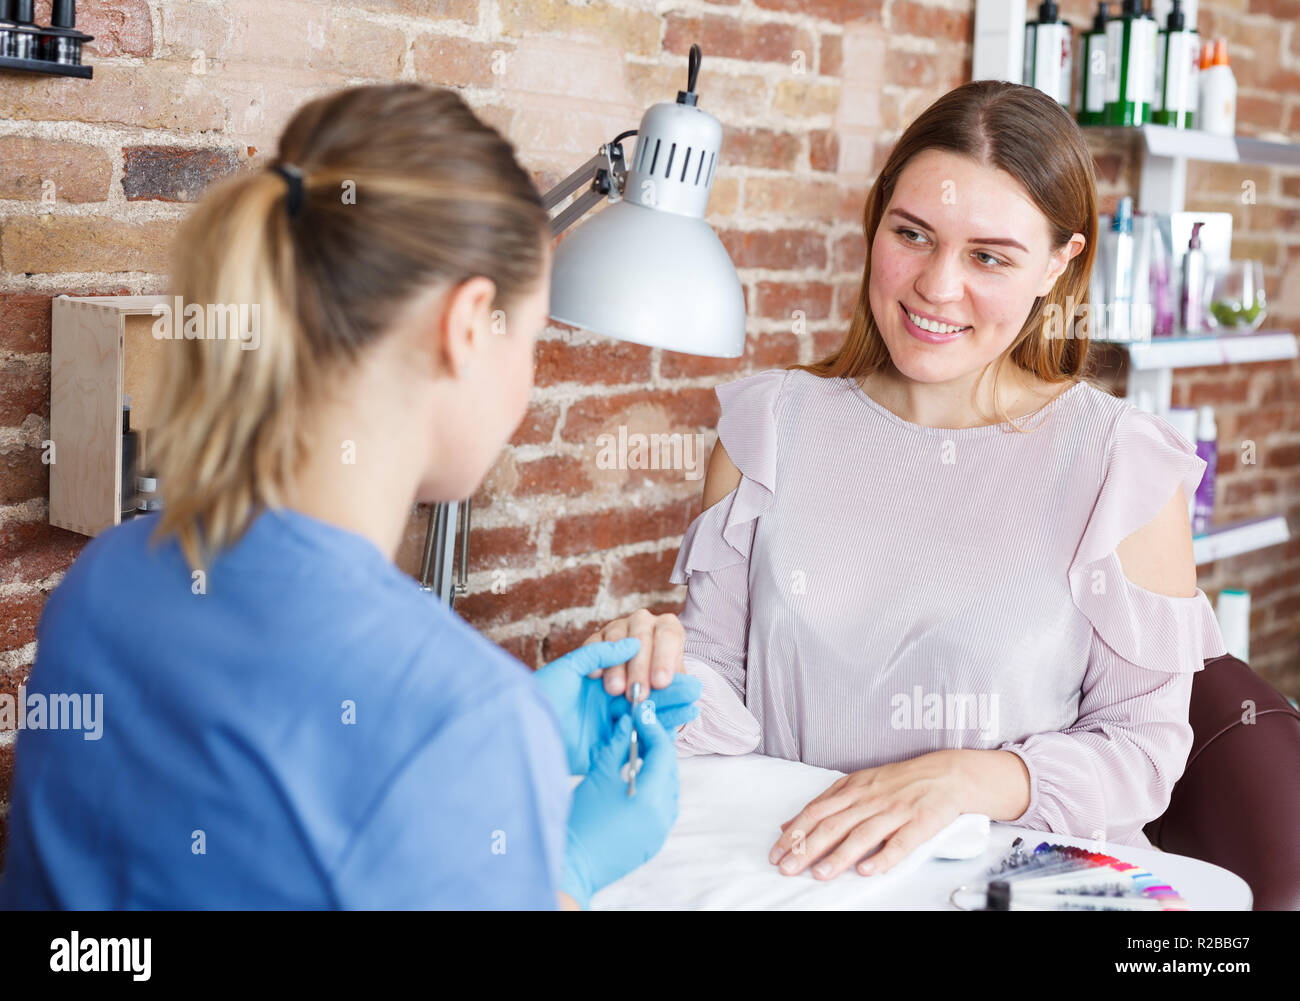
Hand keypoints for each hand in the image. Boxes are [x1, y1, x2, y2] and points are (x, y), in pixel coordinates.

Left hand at [535, 638, 700, 774]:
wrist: (522, 733)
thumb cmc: (540, 696)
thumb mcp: (569, 668)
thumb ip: (601, 652)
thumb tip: (634, 641)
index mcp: (595, 678)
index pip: (632, 669)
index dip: (653, 668)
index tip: (673, 668)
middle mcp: (602, 700)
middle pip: (643, 692)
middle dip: (668, 691)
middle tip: (693, 689)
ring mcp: (605, 723)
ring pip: (644, 713)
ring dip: (669, 709)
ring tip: (693, 704)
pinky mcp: (607, 745)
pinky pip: (637, 735)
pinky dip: (658, 729)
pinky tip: (679, 723)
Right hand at [560, 701, 679, 908]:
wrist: (573, 864)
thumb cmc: (581, 819)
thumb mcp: (598, 776)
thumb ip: (616, 746)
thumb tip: (627, 723)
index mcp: (650, 795)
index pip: (663, 751)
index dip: (653, 728)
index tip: (642, 714)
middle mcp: (663, 813)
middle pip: (669, 768)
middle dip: (657, 746)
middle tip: (641, 728)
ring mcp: (661, 829)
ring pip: (669, 787)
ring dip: (657, 767)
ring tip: (638, 753)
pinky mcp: (655, 840)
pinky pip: (663, 806)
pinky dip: (655, 789)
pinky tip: (638, 781)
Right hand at [582, 609, 684, 698]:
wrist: (636, 677)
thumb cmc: (658, 680)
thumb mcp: (671, 681)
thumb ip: (675, 686)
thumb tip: (683, 696)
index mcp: (668, 626)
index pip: (669, 637)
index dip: (664, 660)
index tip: (661, 683)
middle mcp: (643, 620)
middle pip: (641, 639)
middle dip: (639, 669)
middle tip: (637, 693)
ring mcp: (618, 625)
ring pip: (617, 640)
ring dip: (616, 667)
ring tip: (616, 690)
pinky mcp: (597, 636)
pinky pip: (594, 644)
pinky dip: (594, 659)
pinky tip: (595, 676)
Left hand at [767, 751, 966, 879]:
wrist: (945, 774)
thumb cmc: (898, 781)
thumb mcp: (856, 785)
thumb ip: (824, 805)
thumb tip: (789, 825)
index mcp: (852, 789)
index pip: (816, 811)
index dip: (795, 833)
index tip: (776, 853)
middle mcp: (869, 799)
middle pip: (833, 825)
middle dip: (806, 848)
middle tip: (787, 868)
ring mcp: (894, 811)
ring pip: (862, 835)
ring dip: (839, 856)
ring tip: (819, 874)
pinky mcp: (919, 823)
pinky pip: (899, 843)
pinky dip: (883, 857)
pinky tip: (867, 871)